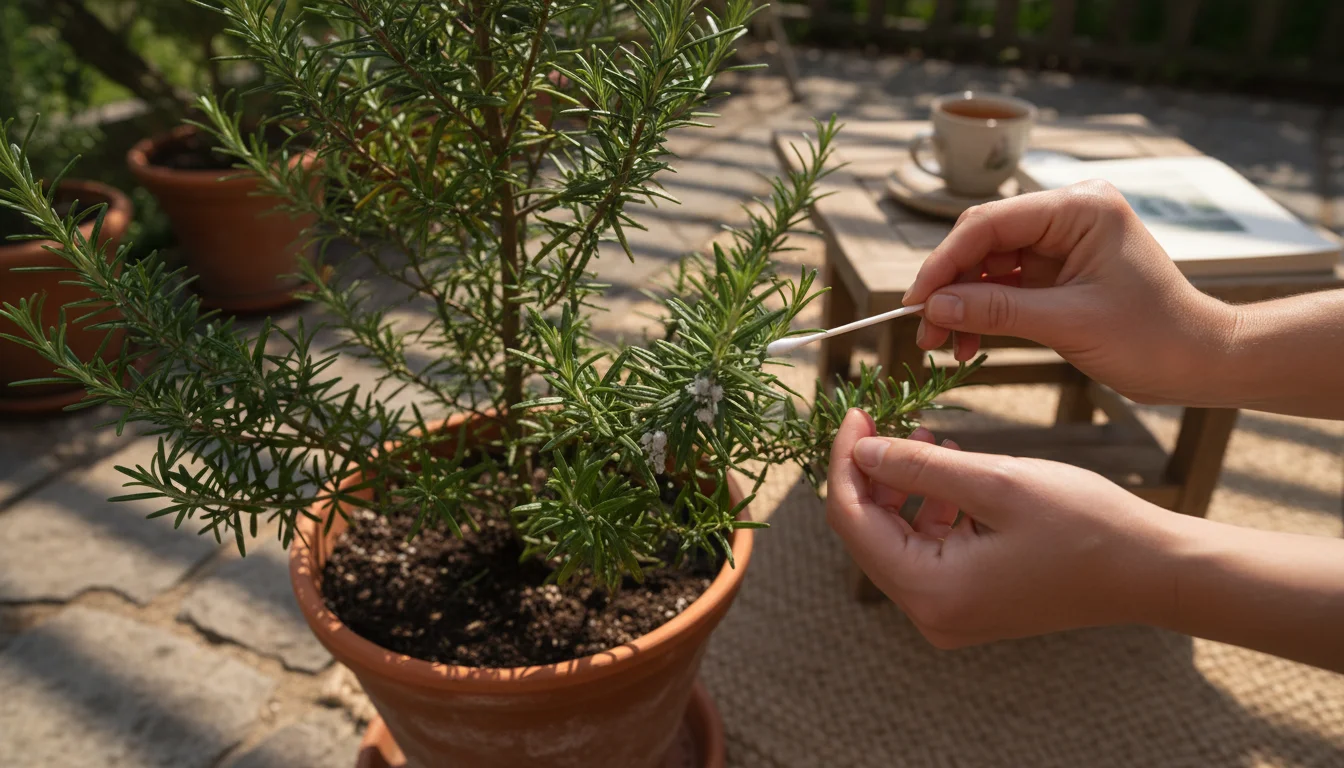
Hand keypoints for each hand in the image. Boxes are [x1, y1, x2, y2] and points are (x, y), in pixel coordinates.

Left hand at [825, 409, 1175, 646]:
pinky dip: (931, 507)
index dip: (845, 462)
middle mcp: (931, 614)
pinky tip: (951, 468)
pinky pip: (929, 550)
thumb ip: (917, 467)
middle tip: (882, 419)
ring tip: (925, 437)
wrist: (1150, 571)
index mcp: (931, 592)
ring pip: (897, 538)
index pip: (852, 520)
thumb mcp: (995, 481)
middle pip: (869, 532)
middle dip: (871, 473)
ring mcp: (950, 613)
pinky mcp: (970, 603)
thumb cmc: (1082, 523)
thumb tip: (860, 449)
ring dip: (903, 486)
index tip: (855, 414)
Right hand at [903, 181, 1237, 405]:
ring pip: (987, 265)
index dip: (944, 262)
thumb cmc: (1153, 338)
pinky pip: (1004, 285)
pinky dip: (982, 313)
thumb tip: (935, 306)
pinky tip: (966, 342)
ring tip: (941, 345)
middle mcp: (1068, 214)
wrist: (1201, 362)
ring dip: (961, 304)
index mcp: (1080, 208)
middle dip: (949, 286)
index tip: (914, 302)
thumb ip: (997, 310)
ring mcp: (1061, 242)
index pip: (989, 223)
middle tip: (923, 331)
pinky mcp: (1057, 271)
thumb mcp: (1069, 324)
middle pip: (982, 241)